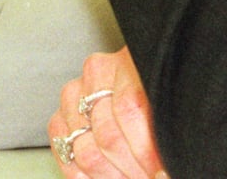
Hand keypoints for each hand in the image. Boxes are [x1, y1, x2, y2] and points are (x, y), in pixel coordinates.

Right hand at [49, 47, 167, 178]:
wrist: (136, 81)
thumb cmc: (155, 92)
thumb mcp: (166, 97)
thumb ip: (164, 124)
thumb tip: (165, 170)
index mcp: (129, 60)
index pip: (129, 108)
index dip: (145, 149)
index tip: (160, 170)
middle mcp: (98, 73)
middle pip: (108, 135)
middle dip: (130, 168)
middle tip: (147, 176)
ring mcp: (75, 94)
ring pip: (86, 151)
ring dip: (110, 174)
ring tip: (130, 176)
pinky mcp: (59, 117)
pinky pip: (65, 155)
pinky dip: (84, 176)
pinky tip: (104, 176)